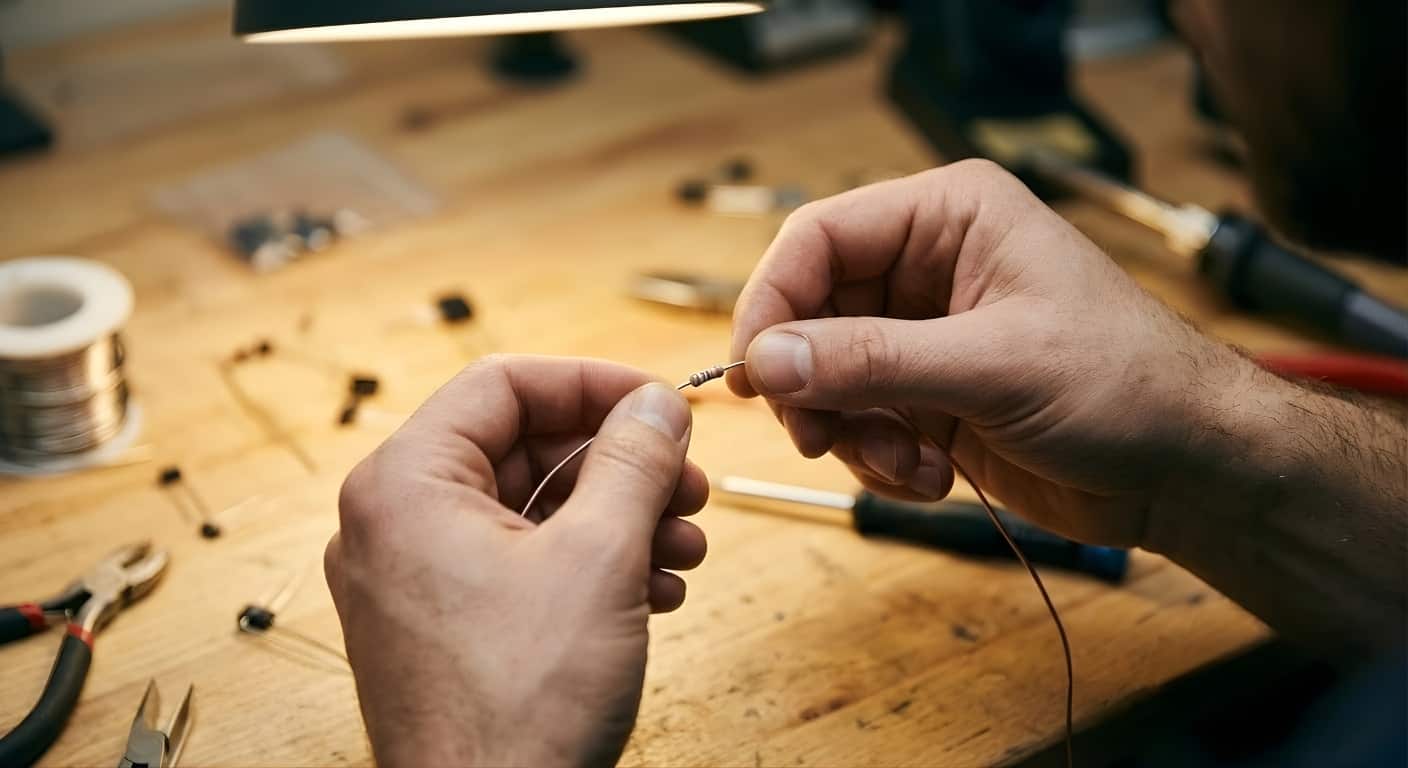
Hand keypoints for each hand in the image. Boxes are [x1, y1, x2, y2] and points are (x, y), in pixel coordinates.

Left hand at [325, 356, 708, 767]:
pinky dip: (589, 566)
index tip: (659, 403)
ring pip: (530, 511)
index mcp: (404, 486)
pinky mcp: (442, 627)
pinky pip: (520, 564)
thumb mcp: (598, 559)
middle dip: (620, 465)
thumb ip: (632, 462)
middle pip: (524, 448)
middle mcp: (394, 525)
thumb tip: (655, 404)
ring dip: (618, 519)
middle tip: (689, 484)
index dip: (593, 383)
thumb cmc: (518, 708)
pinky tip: (652, 590)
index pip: (502, 385)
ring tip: (683, 548)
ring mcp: (414, 580)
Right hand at [728, 160, 1259, 548]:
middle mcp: (929, 266)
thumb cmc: (1125, 385)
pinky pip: (859, 421)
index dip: (772, 301)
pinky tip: (930, 476)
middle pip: (810, 312)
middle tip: (816, 435)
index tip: (753, 371)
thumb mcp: (992, 365)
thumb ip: (870, 360)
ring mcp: (926, 335)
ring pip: (827, 376)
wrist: (1188, 469)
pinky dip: (878, 458)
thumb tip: (766, 358)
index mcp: (950, 216)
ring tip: (906, 463)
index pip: (819, 238)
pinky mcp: (929, 395)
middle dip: (811, 382)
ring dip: (851, 432)